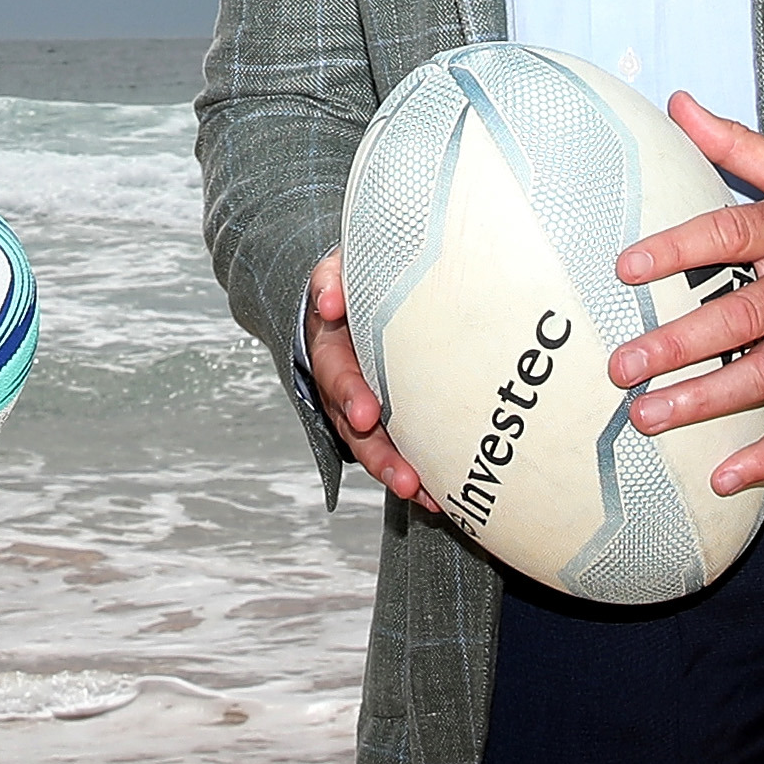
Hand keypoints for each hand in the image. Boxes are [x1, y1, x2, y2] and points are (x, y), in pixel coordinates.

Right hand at [304, 251, 436, 506]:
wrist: (364, 295)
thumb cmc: (360, 280)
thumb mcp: (343, 267)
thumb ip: (332, 276)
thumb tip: (327, 301)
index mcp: (331, 344)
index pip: (336, 370)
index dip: (349, 392)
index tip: (366, 414)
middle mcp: (342, 383)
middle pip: (352, 424)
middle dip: (377, 451)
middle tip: (401, 474)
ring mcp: (362, 405)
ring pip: (372, 446)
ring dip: (394, 471)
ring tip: (418, 491)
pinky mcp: (386, 420)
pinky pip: (396, 449)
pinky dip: (414, 473)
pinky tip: (436, 495)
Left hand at [606, 97, 763, 494]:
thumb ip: (738, 145)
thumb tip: (677, 103)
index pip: (728, 234)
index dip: (677, 250)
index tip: (626, 267)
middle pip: (740, 316)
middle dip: (676, 345)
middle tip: (620, 368)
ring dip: (706, 402)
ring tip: (648, 418)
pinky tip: (723, 476)